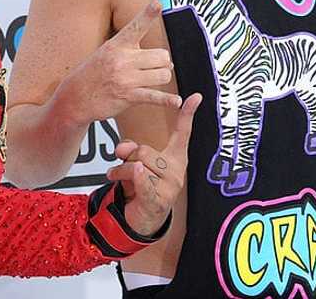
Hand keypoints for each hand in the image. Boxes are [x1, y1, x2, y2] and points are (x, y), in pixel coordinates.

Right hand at [57, 1, 181, 125]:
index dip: (148, 14)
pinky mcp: (128, 96)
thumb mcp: (106, 53)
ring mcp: (126, 78)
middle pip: (161, 55)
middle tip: (156, 66)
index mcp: (117, 45)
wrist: (75, 97)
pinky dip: (168, 100)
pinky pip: (155, 96)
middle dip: (163, 62)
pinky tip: (176, 101)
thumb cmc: (93, 73)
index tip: (158, 3)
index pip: (136, 26)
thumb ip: (132, 51)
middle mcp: (122, 59)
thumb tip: (165, 60)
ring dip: (162, 78)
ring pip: (163, 74)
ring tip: (153, 80)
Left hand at [107, 92, 201, 236]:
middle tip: (124, 167)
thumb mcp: (136, 161)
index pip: (182, 133)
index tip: (196, 97)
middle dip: (127, 158)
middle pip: (144, 150)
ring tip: (119, 178)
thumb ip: (130, 149)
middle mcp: (176, 170)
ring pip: (136, 164)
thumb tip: (122, 148)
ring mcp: (170, 186)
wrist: (142, 219)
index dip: (188, 114)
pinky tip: (129, 176)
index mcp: (175, 157)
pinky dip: (132, 176)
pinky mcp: (159, 199)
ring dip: (120, 171)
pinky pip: (141, 179)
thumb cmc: (141, 185)